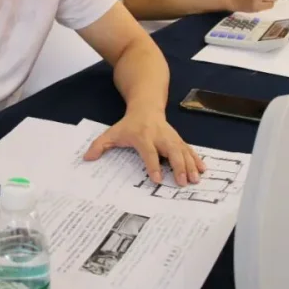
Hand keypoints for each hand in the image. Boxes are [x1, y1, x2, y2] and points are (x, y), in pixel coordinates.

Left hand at [83, 110, 204, 186]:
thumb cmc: (129, 124)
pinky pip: (188, 149)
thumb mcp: (112, 132)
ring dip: (190, 165)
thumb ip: (100, 145)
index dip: (153, 165)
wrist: (146, 106)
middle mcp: (159, 136)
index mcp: (143, 136)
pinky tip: (202, 169)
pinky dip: (196, 159)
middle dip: (178, 166)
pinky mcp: (178, 139)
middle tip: (182, 182)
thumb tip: (86, 158)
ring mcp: (171, 137)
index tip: (157, 179)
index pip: (149, 152)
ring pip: (183, 150)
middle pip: (171, 150)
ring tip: (195, 179)